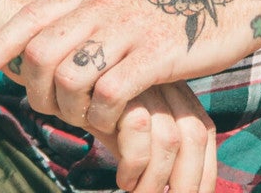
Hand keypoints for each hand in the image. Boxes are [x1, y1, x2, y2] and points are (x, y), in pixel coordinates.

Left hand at [0, 0, 260, 132]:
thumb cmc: (182, 3)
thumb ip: (92, 10)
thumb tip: (54, 33)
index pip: (32, 15)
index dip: (0, 44)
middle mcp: (106, 2)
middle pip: (42, 50)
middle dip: (36, 88)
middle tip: (46, 109)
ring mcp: (130, 28)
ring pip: (70, 75)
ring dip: (69, 108)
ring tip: (82, 120)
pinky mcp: (157, 55)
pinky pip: (108, 94)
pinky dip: (100, 117)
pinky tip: (111, 123)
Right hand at [91, 81, 217, 192]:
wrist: (56, 78)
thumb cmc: (92, 110)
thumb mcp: (127, 131)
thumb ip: (150, 149)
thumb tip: (172, 188)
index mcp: (175, 93)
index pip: (204, 132)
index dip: (205, 170)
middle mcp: (163, 84)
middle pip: (193, 136)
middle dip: (188, 181)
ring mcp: (142, 83)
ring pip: (168, 139)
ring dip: (156, 180)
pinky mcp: (119, 86)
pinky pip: (137, 131)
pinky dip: (134, 165)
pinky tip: (124, 179)